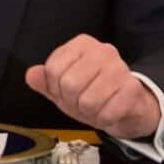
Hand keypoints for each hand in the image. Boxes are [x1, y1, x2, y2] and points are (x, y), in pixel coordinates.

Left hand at [25, 34, 160, 138]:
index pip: (52, 68)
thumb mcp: (64, 88)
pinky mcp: (132, 88)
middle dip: (73, 102)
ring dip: (90, 113)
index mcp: (82, 44)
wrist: (129, 106)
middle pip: (69, 84)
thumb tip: (31, 75)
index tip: (67, 91)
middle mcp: (103, 50)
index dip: (56, 88)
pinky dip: (105, 119)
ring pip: (88, 100)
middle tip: (84, 101)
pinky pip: (107, 112)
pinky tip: (110, 111)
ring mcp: (120, 68)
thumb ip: (45, 82)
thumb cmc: (95, 94)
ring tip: (98, 106)